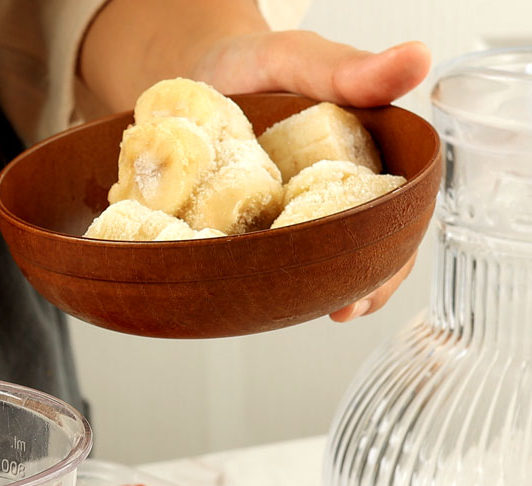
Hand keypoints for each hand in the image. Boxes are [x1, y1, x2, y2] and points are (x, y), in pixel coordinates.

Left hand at [191, 32, 431, 320]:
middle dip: (352, 286)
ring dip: (301, 289)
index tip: (368, 291)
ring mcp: (279, 215)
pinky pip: (249, 259)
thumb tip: (415, 60)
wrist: (189, 69)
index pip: (392, 218)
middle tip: (339, 309)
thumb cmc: (251, 63)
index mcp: (357, 161)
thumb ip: (344, 68)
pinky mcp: (236, 224)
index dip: (389, 261)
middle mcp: (323, 194)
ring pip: (304, 263)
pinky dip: (247, 279)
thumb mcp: (295, 59)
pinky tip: (235, 295)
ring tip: (290, 309)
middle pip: (354, 251)